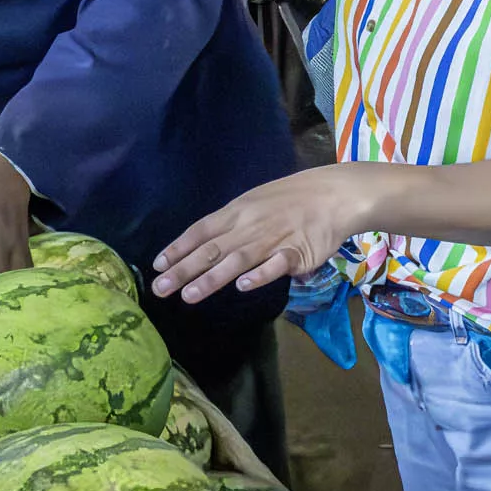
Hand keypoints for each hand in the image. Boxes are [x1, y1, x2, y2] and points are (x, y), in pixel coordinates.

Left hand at [150, 165, 382, 302]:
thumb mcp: (254, 202)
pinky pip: (275, 264)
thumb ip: (232, 224)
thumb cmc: (291, 198)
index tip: (157, 267)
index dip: (178, 248)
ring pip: (237, 260)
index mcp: (237, 212)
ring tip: (189, 296)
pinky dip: (259, 275)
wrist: (334, 194)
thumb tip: (205, 246)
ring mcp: (272, 239)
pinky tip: (242, 287)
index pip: (201, 230)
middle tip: (160, 290)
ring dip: (211, 278)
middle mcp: (249, 226)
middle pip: (212, 250)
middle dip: (183, 270)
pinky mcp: (297, 252)